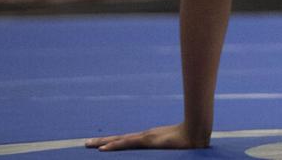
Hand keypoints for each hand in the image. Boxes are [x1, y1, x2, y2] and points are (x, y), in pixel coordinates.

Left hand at [85, 124, 208, 150]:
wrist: (196, 132)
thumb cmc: (187, 141)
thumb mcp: (173, 148)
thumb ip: (168, 148)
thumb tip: (167, 149)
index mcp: (148, 139)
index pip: (126, 142)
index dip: (112, 143)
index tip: (99, 146)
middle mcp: (143, 137)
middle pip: (119, 140)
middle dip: (102, 142)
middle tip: (85, 144)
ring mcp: (144, 138)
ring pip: (119, 141)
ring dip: (104, 143)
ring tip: (89, 145)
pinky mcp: (147, 141)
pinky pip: (127, 144)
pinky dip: (115, 145)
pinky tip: (104, 149)